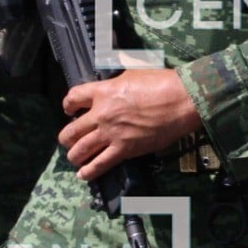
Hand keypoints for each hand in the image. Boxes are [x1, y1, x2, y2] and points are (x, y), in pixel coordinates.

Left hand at [58, 69, 202, 180]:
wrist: (181, 100)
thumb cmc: (162, 83)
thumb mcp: (133, 74)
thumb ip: (116, 83)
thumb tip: (112, 88)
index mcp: (103, 92)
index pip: (73, 98)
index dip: (68, 105)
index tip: (69, 110)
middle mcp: (102, 114)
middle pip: (71, 130)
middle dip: (67, 137)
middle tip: (69, 140)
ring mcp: (111, 134)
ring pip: (80, 150)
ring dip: (74, 156)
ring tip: (75, 158)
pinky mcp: (124, 149)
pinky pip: (100, 164)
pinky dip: (88, 172)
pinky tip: (84, 174)